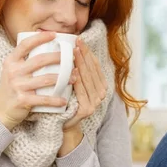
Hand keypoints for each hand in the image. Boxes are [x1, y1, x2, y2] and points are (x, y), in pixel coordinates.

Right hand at [0, 31, 75, 129]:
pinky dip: (56, 100)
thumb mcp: (12, 71)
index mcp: (11, 61)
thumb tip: (45, 47)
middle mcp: (14, 71)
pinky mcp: (23, 100)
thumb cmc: (10, 88)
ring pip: (46, 79)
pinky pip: (43, 99)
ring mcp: (18, 86)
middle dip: (58, 57)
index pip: (26, 44)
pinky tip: (64, 100)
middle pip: (40, 60)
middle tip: (71, 58)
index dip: (41, 38)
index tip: (54, 34)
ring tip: (74, 78)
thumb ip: (24, 61)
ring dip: (62, 79)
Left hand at [58, 38, 107, 155]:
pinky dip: (78, 80)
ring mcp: (96, 102)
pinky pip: (82, 91)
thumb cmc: (68, 101)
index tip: (80, 40)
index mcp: (100, 85)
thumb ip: (78, 71)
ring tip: (74, 52)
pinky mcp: (88, 109)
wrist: (65, 125)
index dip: (88, 52)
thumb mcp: (75, 84)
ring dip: (81, 64)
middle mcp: (101, 93)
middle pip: (92, 70)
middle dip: (84, 54)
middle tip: (76, 42)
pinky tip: (74, 71)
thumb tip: (73, 48)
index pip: (94, 65)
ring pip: (88, 78)